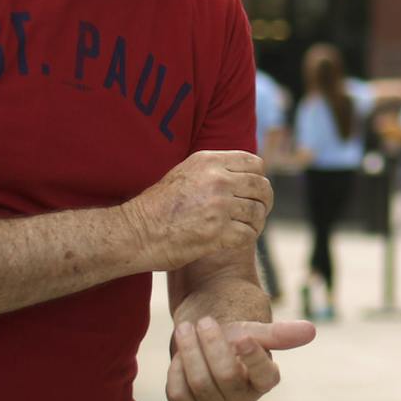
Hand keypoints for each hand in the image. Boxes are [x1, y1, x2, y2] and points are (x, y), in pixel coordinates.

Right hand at [122, 151, 273, 270]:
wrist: (136, 232)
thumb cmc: (158, 206)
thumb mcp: (185, 173)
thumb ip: (214, 170)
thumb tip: (244, 174)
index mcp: (209, 162)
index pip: (255, 163)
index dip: (259, 178)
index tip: (253, 190)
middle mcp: (217, 180)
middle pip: (261, 187)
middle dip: (264, 201)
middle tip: (258, 211)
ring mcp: (219, 206)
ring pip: (258, 211)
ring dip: (256, 221)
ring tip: (245, 226)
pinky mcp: (218, 232)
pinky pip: (249, 233)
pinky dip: (246, 237)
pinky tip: (236, 238)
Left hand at [165, 314, 317, 400]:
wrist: (203, 340)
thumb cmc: (233, 334)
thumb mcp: (254, 330)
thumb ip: (278, 334)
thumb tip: (311, 331)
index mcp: (265, 381)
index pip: (264, 375)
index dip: (253, 357)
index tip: (243, 336)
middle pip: (226, 376)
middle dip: (211, 345)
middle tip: (204, 321)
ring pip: (199, 383)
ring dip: (189, 351)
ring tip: (186, 328)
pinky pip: (177, 395)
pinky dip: (175, 370)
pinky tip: (179, 357)